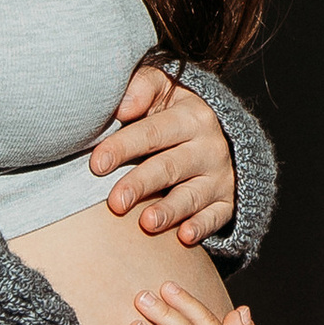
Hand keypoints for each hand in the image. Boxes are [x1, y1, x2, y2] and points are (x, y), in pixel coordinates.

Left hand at [89, 63, 237, 246]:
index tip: (96, 164)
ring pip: (192, 196)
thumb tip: (121, 106)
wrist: (219, 136)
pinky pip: (217, 217)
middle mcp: (209, 147)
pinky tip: (184, 236)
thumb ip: (142, 88)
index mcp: (191, 116)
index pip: (153, 132)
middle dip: (141, 184)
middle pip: (170, 167)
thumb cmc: (172, 113)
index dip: (124, 147)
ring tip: (147, 224)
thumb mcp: (163, 89)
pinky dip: (202, 227)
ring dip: (170, 210)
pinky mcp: (227, 202)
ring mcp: (219, 177)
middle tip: (115, 202)